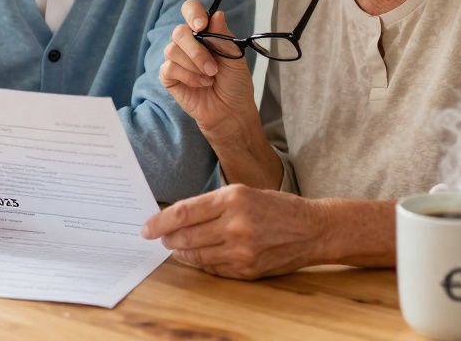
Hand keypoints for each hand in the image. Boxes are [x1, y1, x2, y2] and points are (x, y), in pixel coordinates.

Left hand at [140, 184, 329, 279]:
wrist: (313, 229)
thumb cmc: (277, 207)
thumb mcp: (244, 193)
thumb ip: (212, 205)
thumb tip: (178, 217)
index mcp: (233, 198)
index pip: (185, 213)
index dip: (160, 222)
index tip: (147, 228)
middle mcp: (236, 224)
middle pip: (186, 237)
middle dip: (168, 239)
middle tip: (160, 238)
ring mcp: (242, 250)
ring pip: (197, 255)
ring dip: (182, 253)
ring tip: (176, 248)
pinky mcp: (247, 269)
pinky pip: (213, 268)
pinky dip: (201, 263)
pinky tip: (198, 256)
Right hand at [159, 0, 258, 137]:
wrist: (231, 111)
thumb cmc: (235, 83)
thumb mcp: (235, 58)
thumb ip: (224, 37)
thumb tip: (216, 14)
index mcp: (204, 32)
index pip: (190, 10)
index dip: (193, 13)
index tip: (201, 25)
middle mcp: (188, 43)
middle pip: (179, 32)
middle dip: (196, 50)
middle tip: (213, 68)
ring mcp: (177, 59)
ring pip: (171, 50)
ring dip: (194, 66)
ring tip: (210, 77)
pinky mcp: (169, 76)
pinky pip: (169, 68)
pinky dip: (188, 77)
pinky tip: (201, 84)